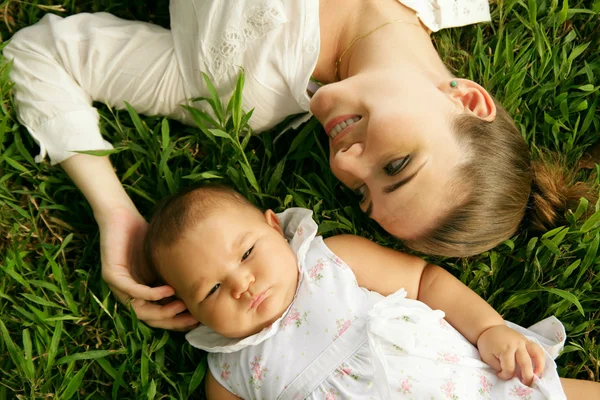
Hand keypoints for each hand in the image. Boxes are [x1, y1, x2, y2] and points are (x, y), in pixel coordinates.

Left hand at [96, 206, 198, 330]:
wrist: (121, 215)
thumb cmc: (143, 236)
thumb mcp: (162, 261)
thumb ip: (174, 277)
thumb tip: (201, 289)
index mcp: (139, 293)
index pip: (158, 316)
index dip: (177, 321)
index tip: (198, 320)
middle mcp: (127, 294)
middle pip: (150, 318)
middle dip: (173, 321)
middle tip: (194, 319)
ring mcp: (117, 287)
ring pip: (140, 310)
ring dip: (163, 311)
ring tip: (182, 306)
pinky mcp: (112, 275)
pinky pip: (133, 291)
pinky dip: (152, 294)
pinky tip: (169, 290)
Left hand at [477, 325, 545, 385]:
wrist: (490, 327)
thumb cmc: (487, 343)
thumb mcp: (487, 356)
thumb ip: (498, 366)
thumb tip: (510, 375)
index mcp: (505, 348)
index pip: (509, 368)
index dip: (506, 375)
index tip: (501, 375)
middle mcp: (516, 344)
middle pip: (525, 363)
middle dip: (526, 377)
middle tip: (525, 385)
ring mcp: (523, 341)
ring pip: (536, 355)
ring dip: (539, 368)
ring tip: (537, 377)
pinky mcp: (527, 340)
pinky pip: (538, 349)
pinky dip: (541, 359)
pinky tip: (539, 367)